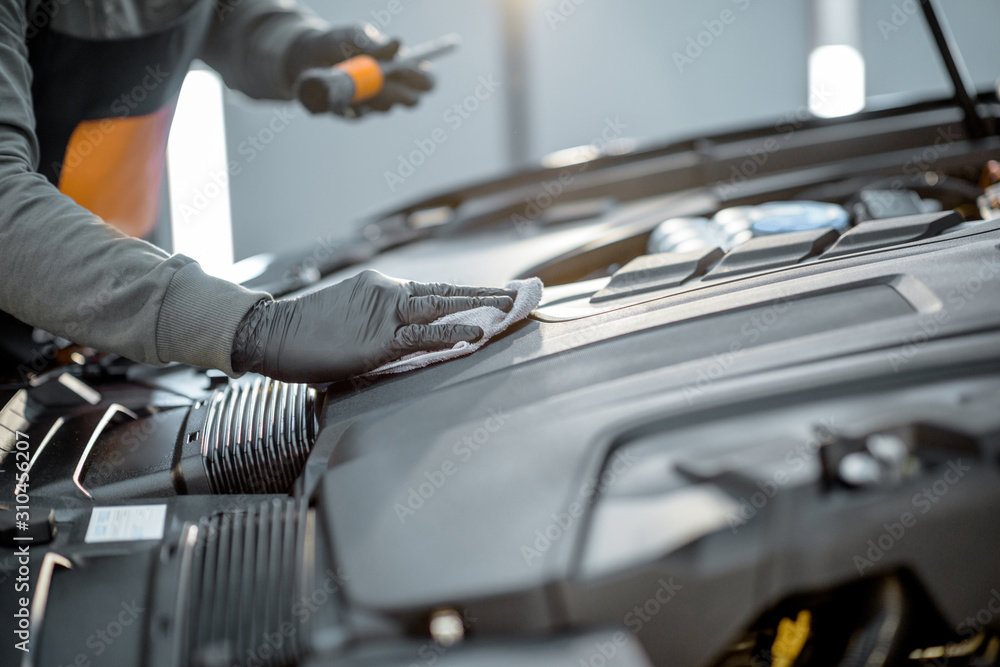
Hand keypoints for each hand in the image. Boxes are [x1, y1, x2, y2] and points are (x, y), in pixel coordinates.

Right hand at [231, 270, 514, 382]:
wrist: (268, 333)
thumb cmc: (304, 335)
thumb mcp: (347, 324)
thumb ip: (378, 327)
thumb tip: (404, 341)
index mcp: (381, 290)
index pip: (433, 290)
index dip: (466, 293)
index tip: (495, 293)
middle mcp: (388, 293)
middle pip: (446, 290)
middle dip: (485, 293)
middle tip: (519, 293)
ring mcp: (384, 312)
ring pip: (442, 304)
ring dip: (480, 304)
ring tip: (511, 306)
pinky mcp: (379, 338)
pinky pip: (424, 334)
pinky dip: (453, 332)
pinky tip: (477, 332)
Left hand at [286, 24, 434, 116]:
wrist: (305, 57)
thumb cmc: (336, 41)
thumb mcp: (353, 35)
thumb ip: (373, 43)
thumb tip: (397, 44)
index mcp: (401, 66)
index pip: (427, 79)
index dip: (425, 79)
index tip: (411, 72)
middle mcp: (393, 88)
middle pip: (412, 101)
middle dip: (401, 92)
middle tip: (384, 81)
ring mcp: (376, 104)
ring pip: (386, 108)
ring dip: (374, 94)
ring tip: (352, 75)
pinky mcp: (356, 115)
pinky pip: (359, 115)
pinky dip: (349, 102)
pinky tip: (337, 88)